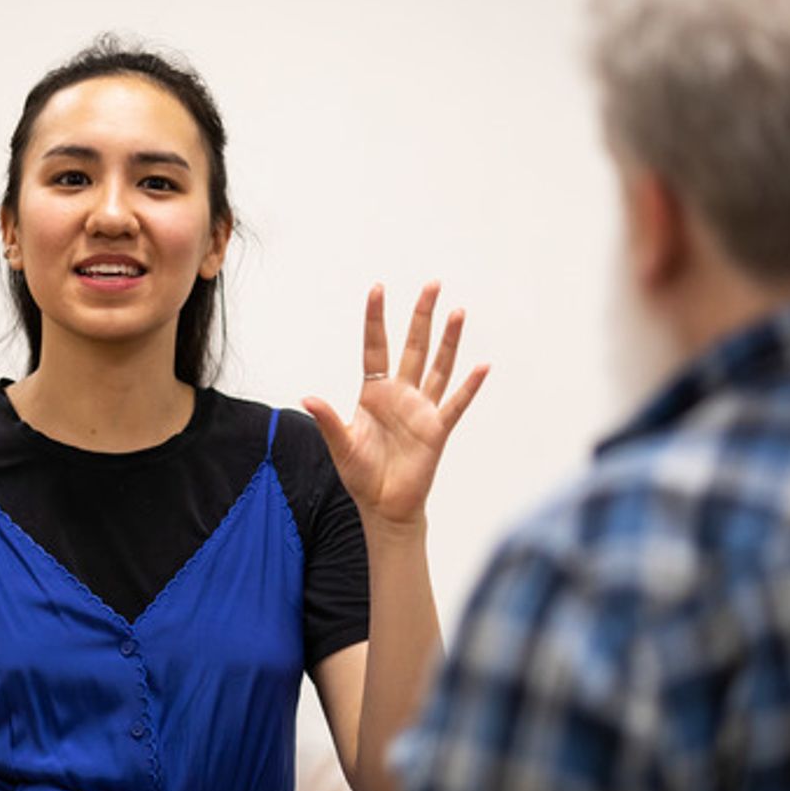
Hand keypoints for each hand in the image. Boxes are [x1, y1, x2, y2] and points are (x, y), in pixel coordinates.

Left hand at [303, 283, 487, 538]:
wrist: (384, 506)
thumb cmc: (361, 475)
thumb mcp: (340, 445)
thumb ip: (328, 419)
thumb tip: (307, 397)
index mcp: (373, 393)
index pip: (375, 347)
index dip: (376, 318)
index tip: (378, 288)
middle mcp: (400, 394)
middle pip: (413, 346)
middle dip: (421, 315)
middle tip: (432, 284)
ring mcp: (421, 410)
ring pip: (437, 366)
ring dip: (449, 340)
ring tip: (458, 312)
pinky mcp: (437, 430)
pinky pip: (456, 403)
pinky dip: (469, 386)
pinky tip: (482, 366)